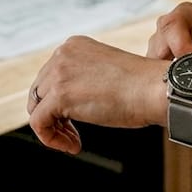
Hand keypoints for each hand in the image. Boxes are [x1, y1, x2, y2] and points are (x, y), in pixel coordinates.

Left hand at [27, 35, 167, 153]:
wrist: (154, 89)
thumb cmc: (142, 86)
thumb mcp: (106, 73)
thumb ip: (84, 79)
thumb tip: (70, 103)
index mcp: (74, 46)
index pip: (50, 76)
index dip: (59, 102)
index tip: (76, 119)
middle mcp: (62, 54)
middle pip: (40, 91)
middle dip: (55, 116)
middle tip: (74, 134)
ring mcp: (59, 73)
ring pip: (36, 107)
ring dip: (54, 129)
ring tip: (74, 141)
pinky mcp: (59, 95)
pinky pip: (38, 123)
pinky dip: (51, 139)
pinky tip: (73, 146)